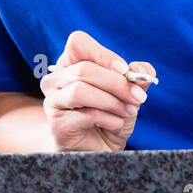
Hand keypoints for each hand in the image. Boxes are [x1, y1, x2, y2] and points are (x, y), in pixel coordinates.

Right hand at [40, 30, 156, 151]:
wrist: (98, 149)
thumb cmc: (110, 115)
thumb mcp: (129, 93)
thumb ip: (137, 77)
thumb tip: (139, 69)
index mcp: (70, 64)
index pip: (77, 43)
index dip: (103, 54)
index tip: (125, 70)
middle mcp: (55, 80)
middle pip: (83, 69)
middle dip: (117, 83)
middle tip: (138, 97)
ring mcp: (53, 103)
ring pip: (80, 90)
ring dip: (112, 102)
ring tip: (128, 112)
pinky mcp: (57, 125)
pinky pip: (86, 115)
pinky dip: (109, 119)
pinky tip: (116, 124)